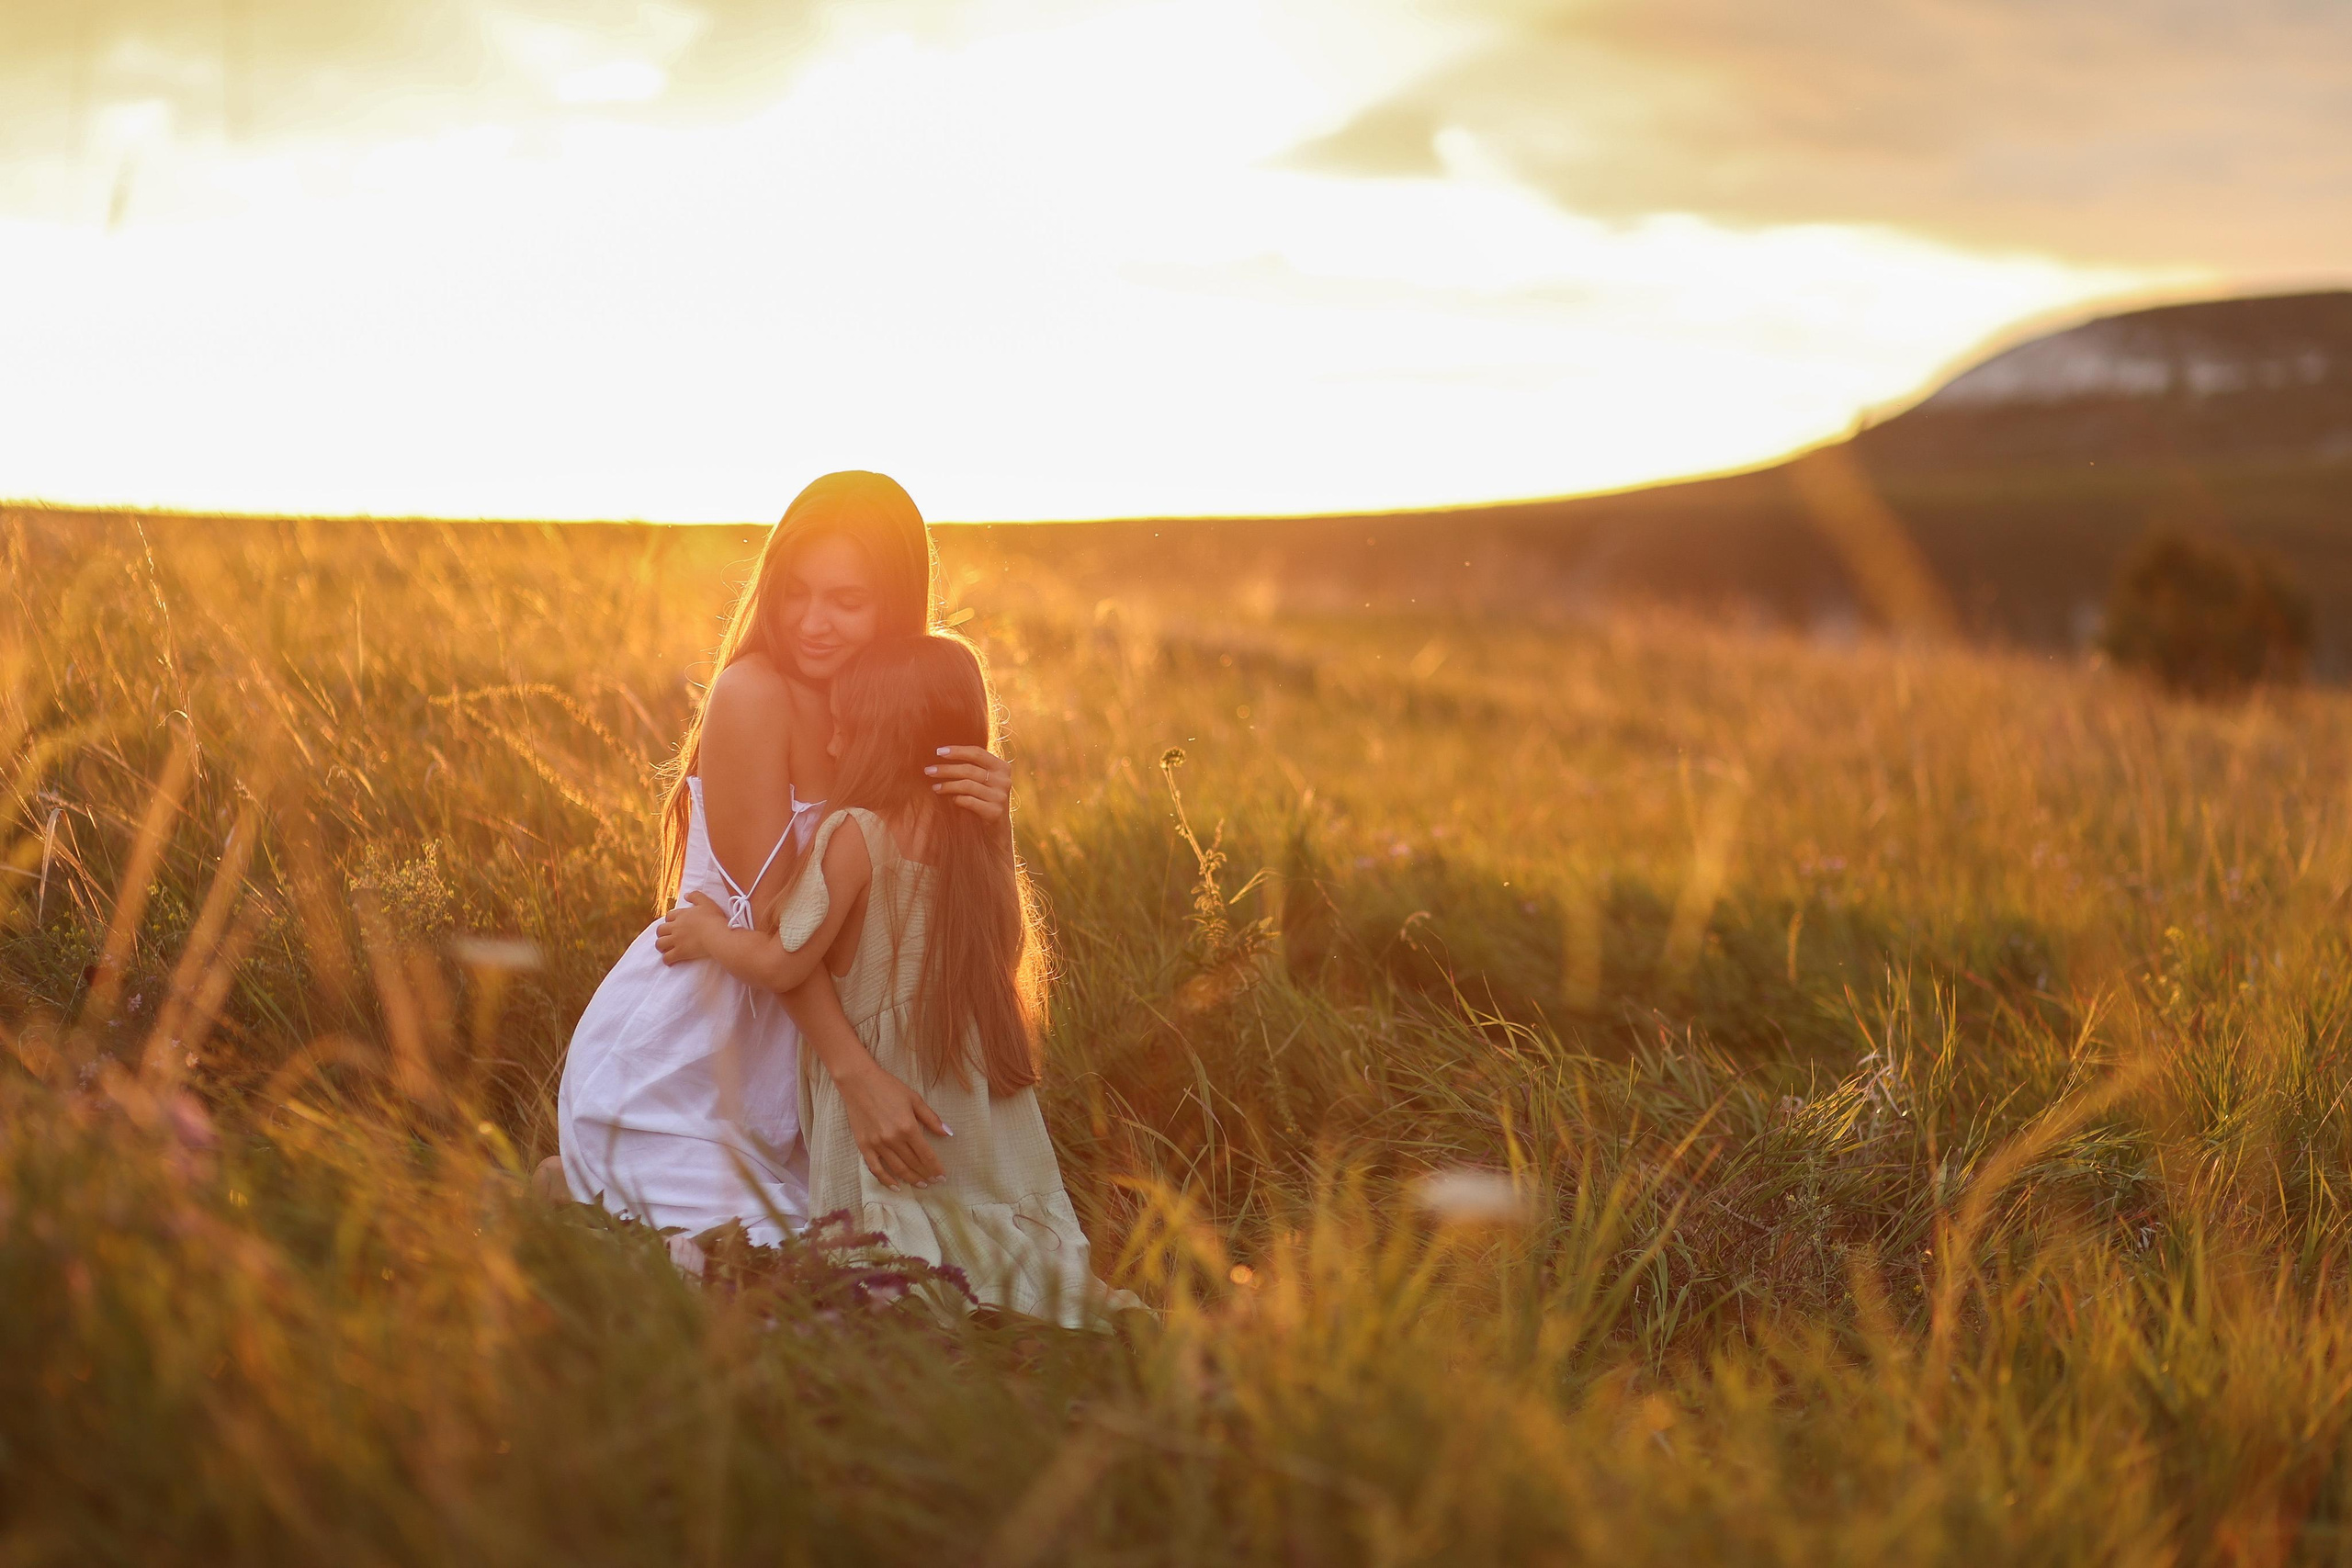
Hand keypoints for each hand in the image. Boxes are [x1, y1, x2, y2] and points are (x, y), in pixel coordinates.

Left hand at [655, 891, 726, 965]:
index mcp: (682, 915)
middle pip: (660, 930)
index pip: (669, 916)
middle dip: (662, 934)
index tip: (674, 924)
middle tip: (667, 937)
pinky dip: (667, 960)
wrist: (716, 934)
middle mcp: (676, 927)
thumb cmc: (714, 918)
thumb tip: (686, 895)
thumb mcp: (706, 902)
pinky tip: (670, 961)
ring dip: (661, 946)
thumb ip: (696, 896)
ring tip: (666, 949)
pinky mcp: (680, 952)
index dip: (670, 921)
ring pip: (660, 944)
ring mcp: (676, 940)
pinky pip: (667, 957)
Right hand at [834, 1062, 952, 1188]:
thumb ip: (931, 1119)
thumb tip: (948, 1133)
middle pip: (913, 1164)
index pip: (926, 1154)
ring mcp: (877, 1144)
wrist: (859, 1081)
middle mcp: (893, 1139)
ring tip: (921, 1185)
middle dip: (926, 1175)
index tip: (942, 1176)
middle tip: (934, 1182)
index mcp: (908, 1127)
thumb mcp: (914, 1099)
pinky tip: (896, 1186)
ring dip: (911, 1179)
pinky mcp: (864, 1146)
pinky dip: (886, 1180)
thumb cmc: (889, 1087)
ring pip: (897, 1169)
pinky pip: (875, 1169)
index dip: (935, 1167)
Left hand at [926, 745, 1011, 820]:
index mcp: (1002, 767)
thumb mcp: (984, 780)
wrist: (998, 829)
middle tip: (928, 771)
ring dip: (947, 785)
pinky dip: (957, 799)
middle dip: (946, 769)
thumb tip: (942, 753)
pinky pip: (969, 801)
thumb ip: (973, 766)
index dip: (957, 751)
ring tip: (935, 787)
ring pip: (967, 785)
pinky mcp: (995, 812)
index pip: (977, 753)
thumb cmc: (984, 799)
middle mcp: (1004, 780)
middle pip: (969, 769)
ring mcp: (1000, 797)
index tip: (938, 752)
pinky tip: (950, 800)